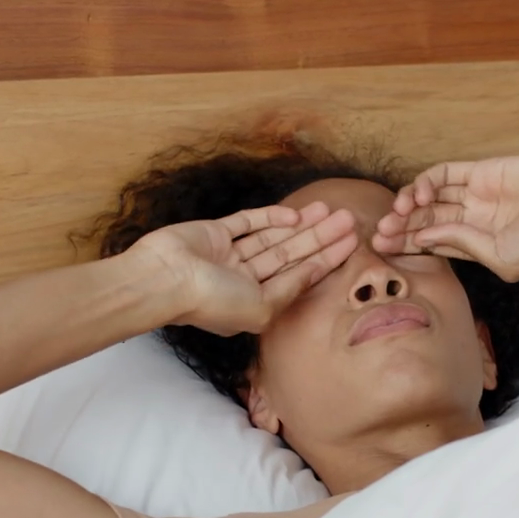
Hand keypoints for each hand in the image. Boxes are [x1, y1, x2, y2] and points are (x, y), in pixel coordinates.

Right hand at [130, 201, 357, 334]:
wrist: (165, 279)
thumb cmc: (211, 302)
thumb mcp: (261, 307)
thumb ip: (290, 289)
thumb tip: (313, 273)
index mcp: (256, 302)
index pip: (299, 277)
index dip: (327, 260)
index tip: (353, 244)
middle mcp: (245, 279)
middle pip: (291, 255)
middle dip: (320, 238)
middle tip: (350, 219)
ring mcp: (229, 254)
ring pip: (274, 237)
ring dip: (302, 225)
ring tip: (330, 210)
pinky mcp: (215, 232)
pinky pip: (248, 222)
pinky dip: (270, 217)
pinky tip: (294, 214)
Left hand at [372, 156, 518, 280]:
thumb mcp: (500, 257)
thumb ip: (461, 245)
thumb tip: (426, 238)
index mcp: (478, 246)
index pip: (434, 244)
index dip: (407, 245)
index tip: (382, 249)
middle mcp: (474, 220)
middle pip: (427, 221)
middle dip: (401, 226)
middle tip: (380, 232)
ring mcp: (477, 194)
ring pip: (431, 197)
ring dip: (409, 204)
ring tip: (398, 214)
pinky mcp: (481, 171)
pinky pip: (445, 174)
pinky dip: (427, 181)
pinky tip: (419, 195)